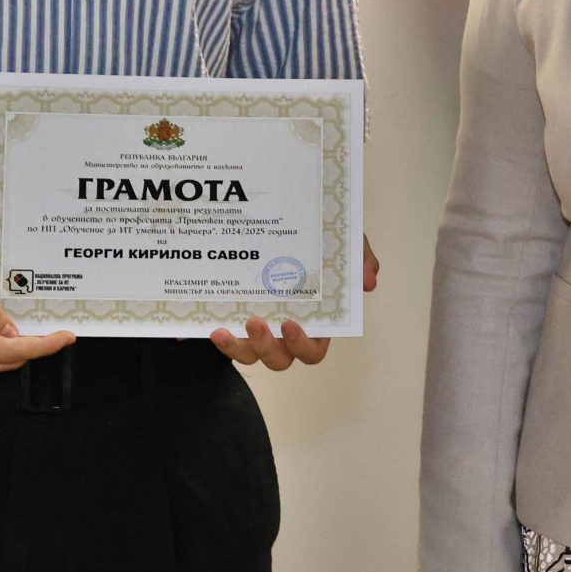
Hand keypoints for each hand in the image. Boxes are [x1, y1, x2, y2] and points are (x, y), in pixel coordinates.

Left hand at [210, 237, 379, 369]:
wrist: (284, 212)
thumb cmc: (318, 240)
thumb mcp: (345, 241)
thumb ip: (360, 257)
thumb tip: (368, 281)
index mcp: (313, 322)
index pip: (312, 350)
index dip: (303, 346)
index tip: (292, 325)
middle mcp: (283, 331)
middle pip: (278, 359)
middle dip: (266, 348)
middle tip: (255, 323)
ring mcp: (256, 326)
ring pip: (248, 355)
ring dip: (237, 349)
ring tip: (224, 330)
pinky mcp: (231, 316)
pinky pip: (222, 336)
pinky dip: (210, 336)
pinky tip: (202, 326)